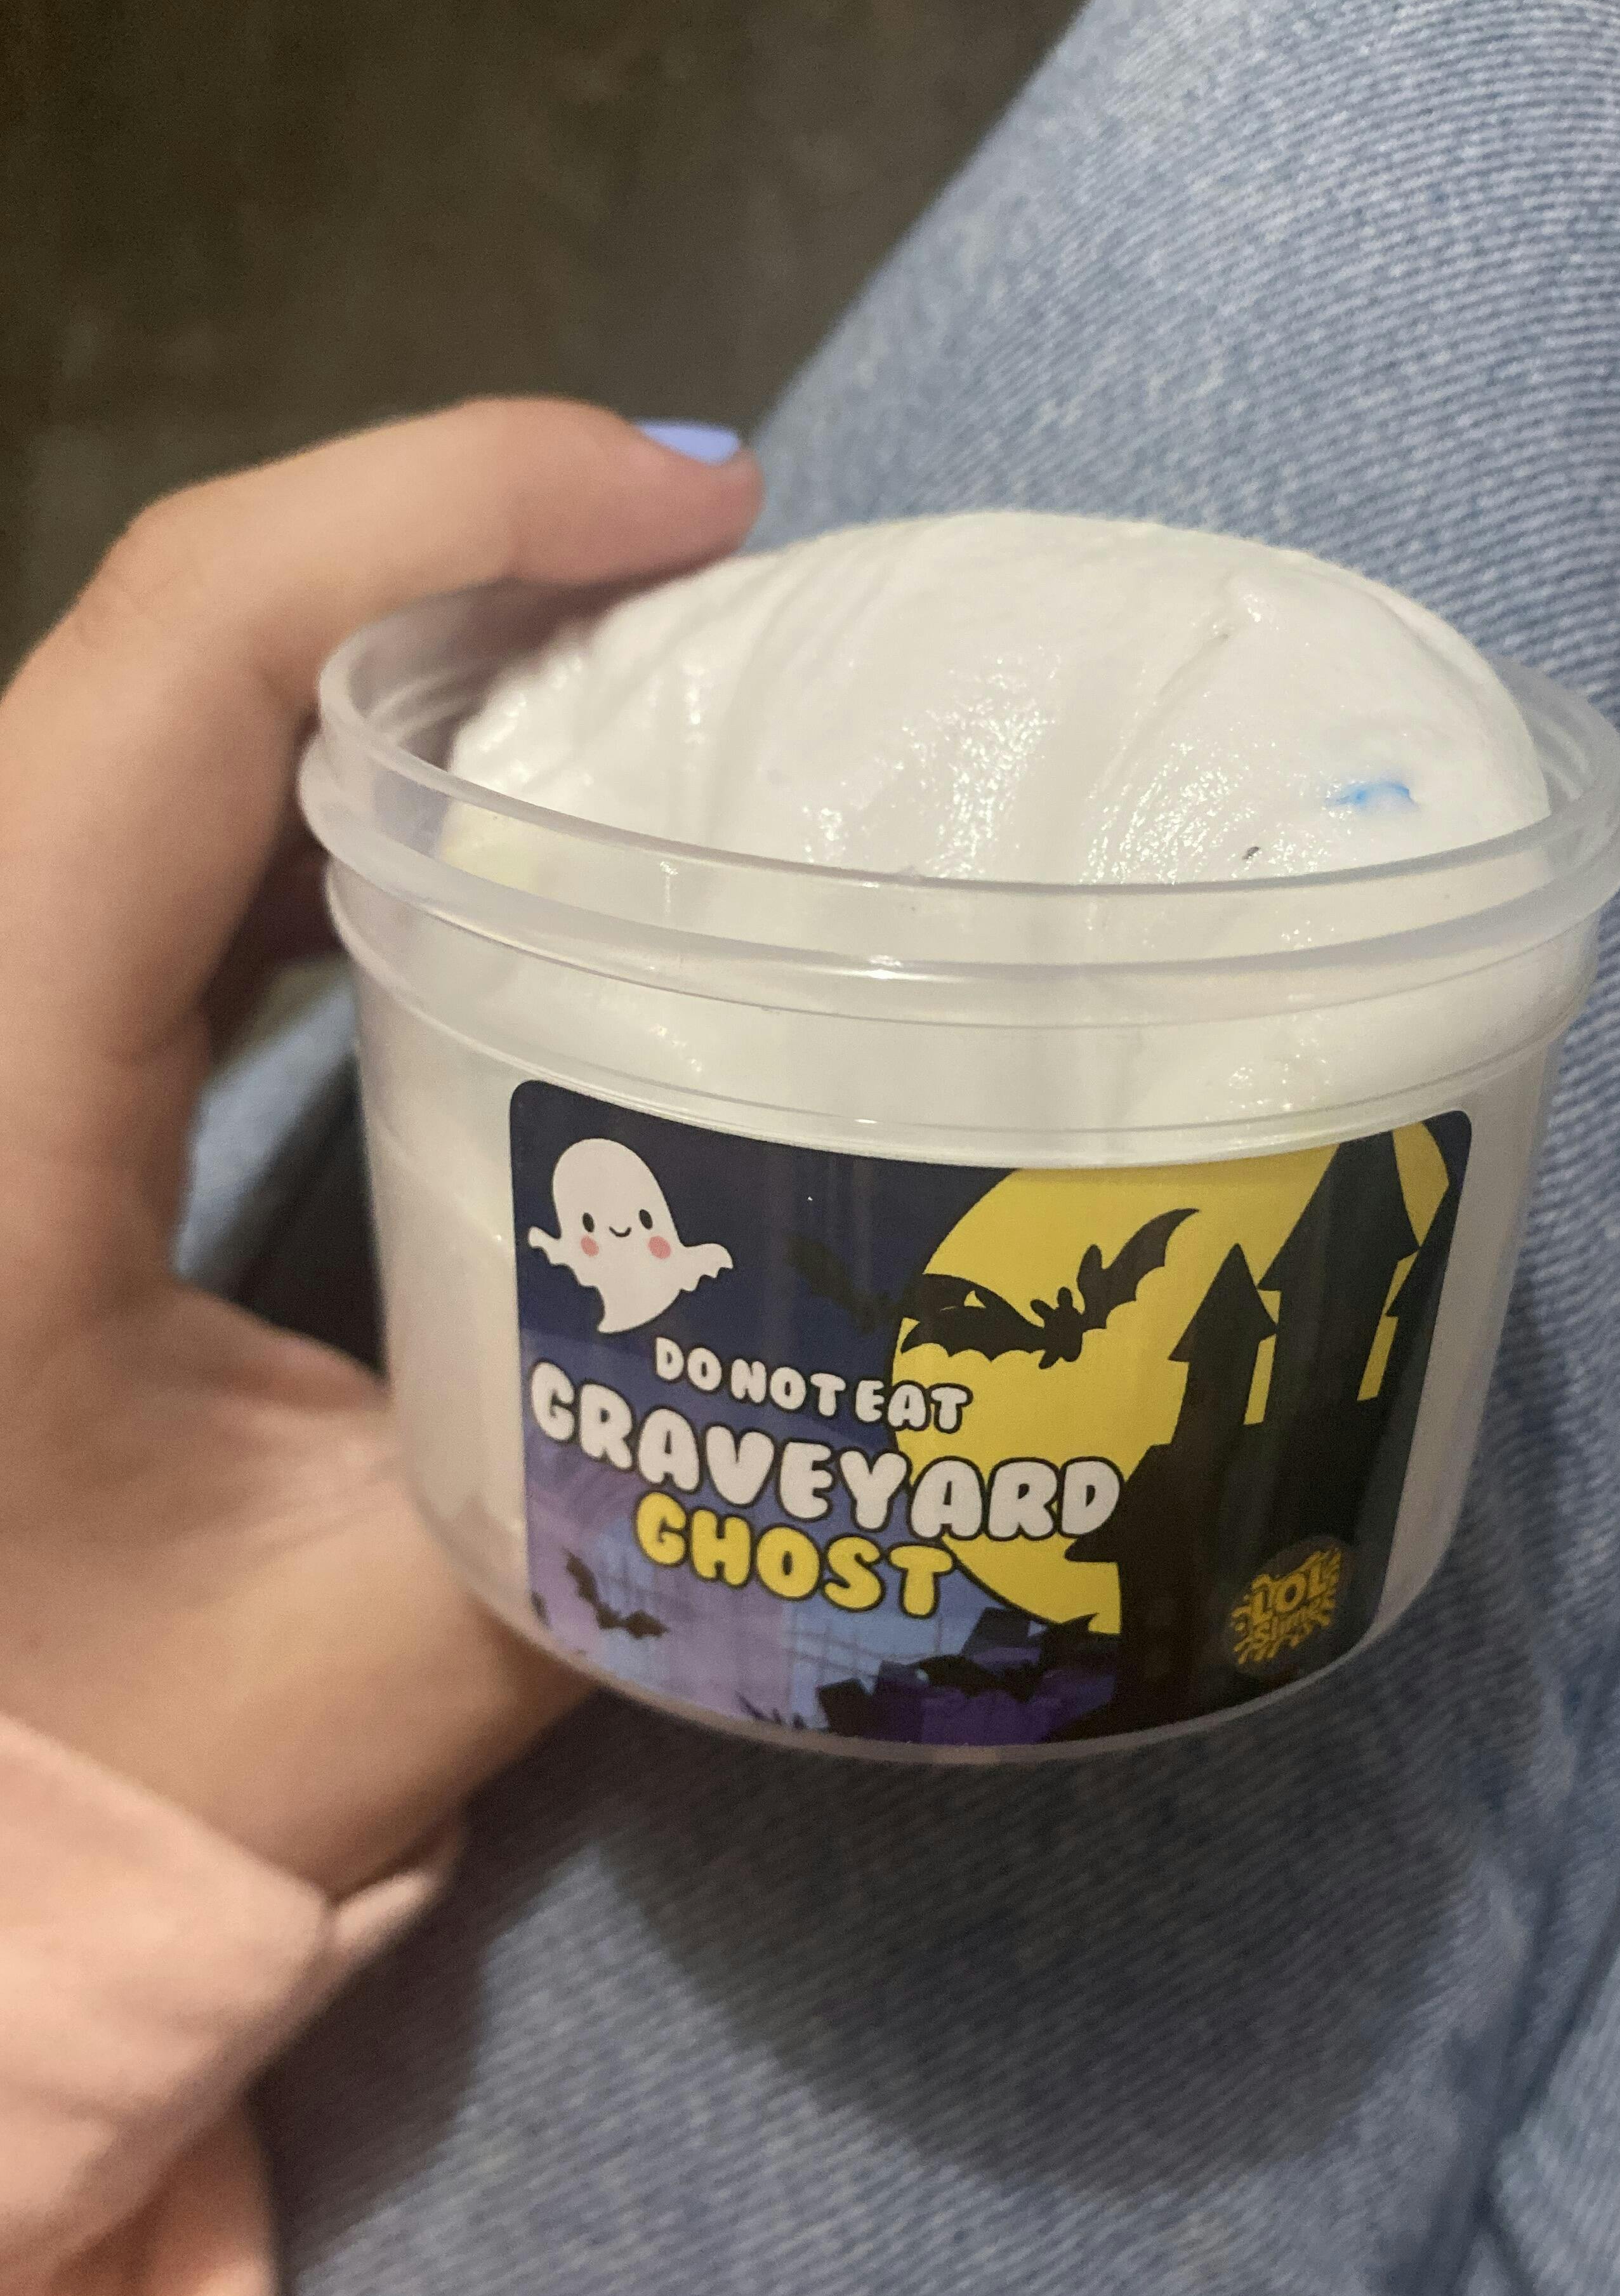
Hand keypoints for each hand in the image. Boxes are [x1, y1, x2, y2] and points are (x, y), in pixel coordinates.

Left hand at [0, 402, 761, 1895]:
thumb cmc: (98, 1794)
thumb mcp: (413, 1622)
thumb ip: (634, 1423)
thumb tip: (846, 1257)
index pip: (174, 669)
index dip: (442, 505)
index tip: (706, 500)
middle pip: (163, 648)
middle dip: (452, 555)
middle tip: (721, 591)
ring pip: (145, 726)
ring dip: (390, 661)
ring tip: (635, 678)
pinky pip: (137, 845)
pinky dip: (312, 791)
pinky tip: (474, 830)